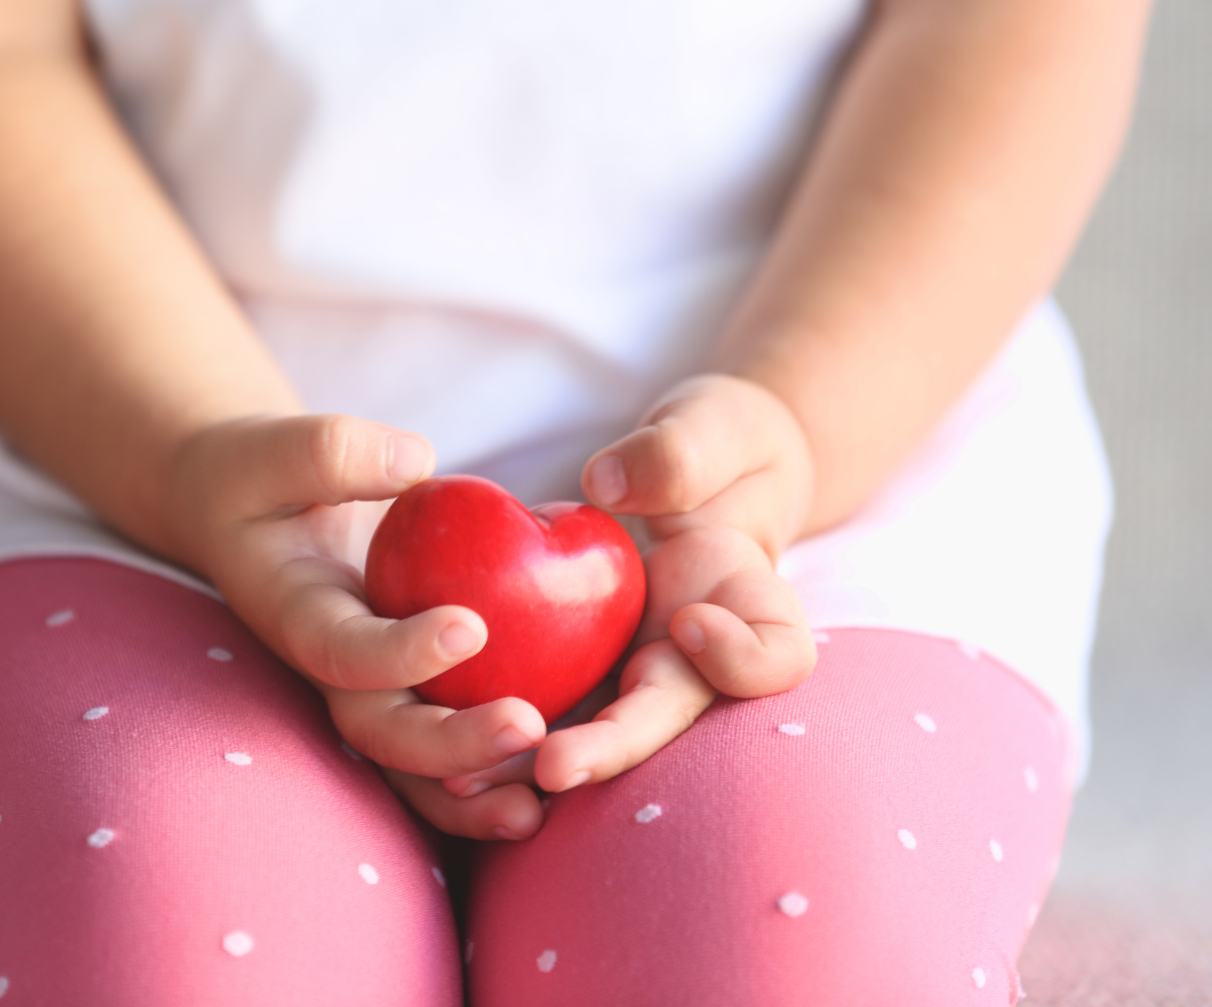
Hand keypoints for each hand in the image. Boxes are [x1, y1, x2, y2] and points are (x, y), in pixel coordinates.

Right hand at [166, 415, 546, 839]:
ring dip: (472, 793)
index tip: (471, 628)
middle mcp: (334, 671)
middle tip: (527, 729)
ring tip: (535, 812)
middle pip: (384, 731)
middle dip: (452, 743)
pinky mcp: (410, 692)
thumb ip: (332, 452)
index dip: (401, 651)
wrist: (250, 515)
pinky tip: (550, 792)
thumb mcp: (275, 448)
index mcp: (298, 614)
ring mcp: (371, 691)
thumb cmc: (262, 476)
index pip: (345, 650)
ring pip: (414, 766)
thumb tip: (417, 464)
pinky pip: (446, 749)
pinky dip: (490, 778)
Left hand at [441, 375, 818, 797]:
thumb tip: (606, 482)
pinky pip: (536, 708)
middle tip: (553, 765)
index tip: (692, 621)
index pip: (776, 657)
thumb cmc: (716, 447)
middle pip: (664, 719)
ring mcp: (633, 673)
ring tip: (467, 781)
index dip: (741, 658)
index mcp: (751, 603)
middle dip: (609, 747)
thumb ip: (675, 455)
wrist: (694, 478)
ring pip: (592, 735)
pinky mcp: (575, 670)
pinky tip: (435, 752)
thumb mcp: (710, 431)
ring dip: (532, 764)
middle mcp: (697, 658)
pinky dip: (491, 732)